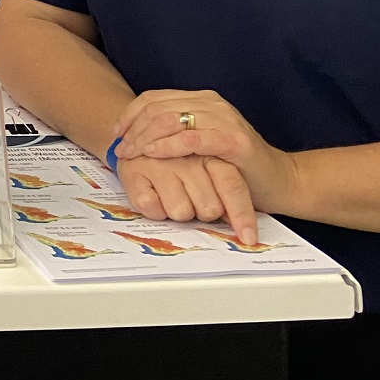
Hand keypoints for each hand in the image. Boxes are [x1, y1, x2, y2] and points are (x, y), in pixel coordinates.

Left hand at [113, 89, 300, 239]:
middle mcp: (211, 103)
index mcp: (200, 100)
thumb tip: (132, 136)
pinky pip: (192, 138)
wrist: (279, 182)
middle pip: (158, 107)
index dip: (130, 115)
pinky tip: (153, 153)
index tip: (116, 135)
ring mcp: (224, 119)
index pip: (154, 98)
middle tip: (121, 149)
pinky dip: (168, 145)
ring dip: (145, 137)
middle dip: (133, 129)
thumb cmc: (233, 167)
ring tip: (131, 154)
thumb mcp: (198, 144)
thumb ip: (175, 133)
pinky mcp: (233, 140)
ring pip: (171, 119)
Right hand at [116, 153, 256, 245]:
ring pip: (180, 211)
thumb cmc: (180, 161)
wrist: (137, 141)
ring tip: (170, 196)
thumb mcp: (212, 167)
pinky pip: (152, 209)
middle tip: (192, 200)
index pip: (232, 186)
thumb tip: (246, 229)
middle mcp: (185, 156)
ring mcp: (158, 162)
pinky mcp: (131, 171)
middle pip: (209, 208)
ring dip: (177, 212)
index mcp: (210, 152)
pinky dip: (154, 211)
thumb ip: (229, 191)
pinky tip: (153, 196)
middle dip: (202, 212)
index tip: (249, 238)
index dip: (242, 215)